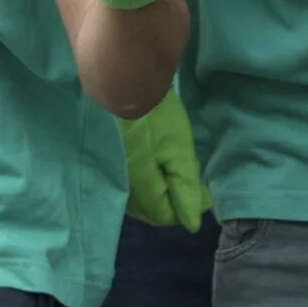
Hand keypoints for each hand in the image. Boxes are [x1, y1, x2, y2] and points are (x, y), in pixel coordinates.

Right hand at [118, 99, 210, 232]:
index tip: (202, 190)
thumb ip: (185, 187)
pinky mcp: (105, 163)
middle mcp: (118, 188)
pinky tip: (155, 161)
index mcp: (136, 188)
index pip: (163, 215)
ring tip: (172, 164)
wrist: (122, 82)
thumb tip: (192, 224)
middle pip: (149, 210)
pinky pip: (127, 183)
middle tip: (186, 171)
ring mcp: (109, 176)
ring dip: (158, 189)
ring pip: (137, 198)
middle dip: (171, 199)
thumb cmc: (155, 116)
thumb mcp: (178, 150)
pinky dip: (145, 179)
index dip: (185, 206)